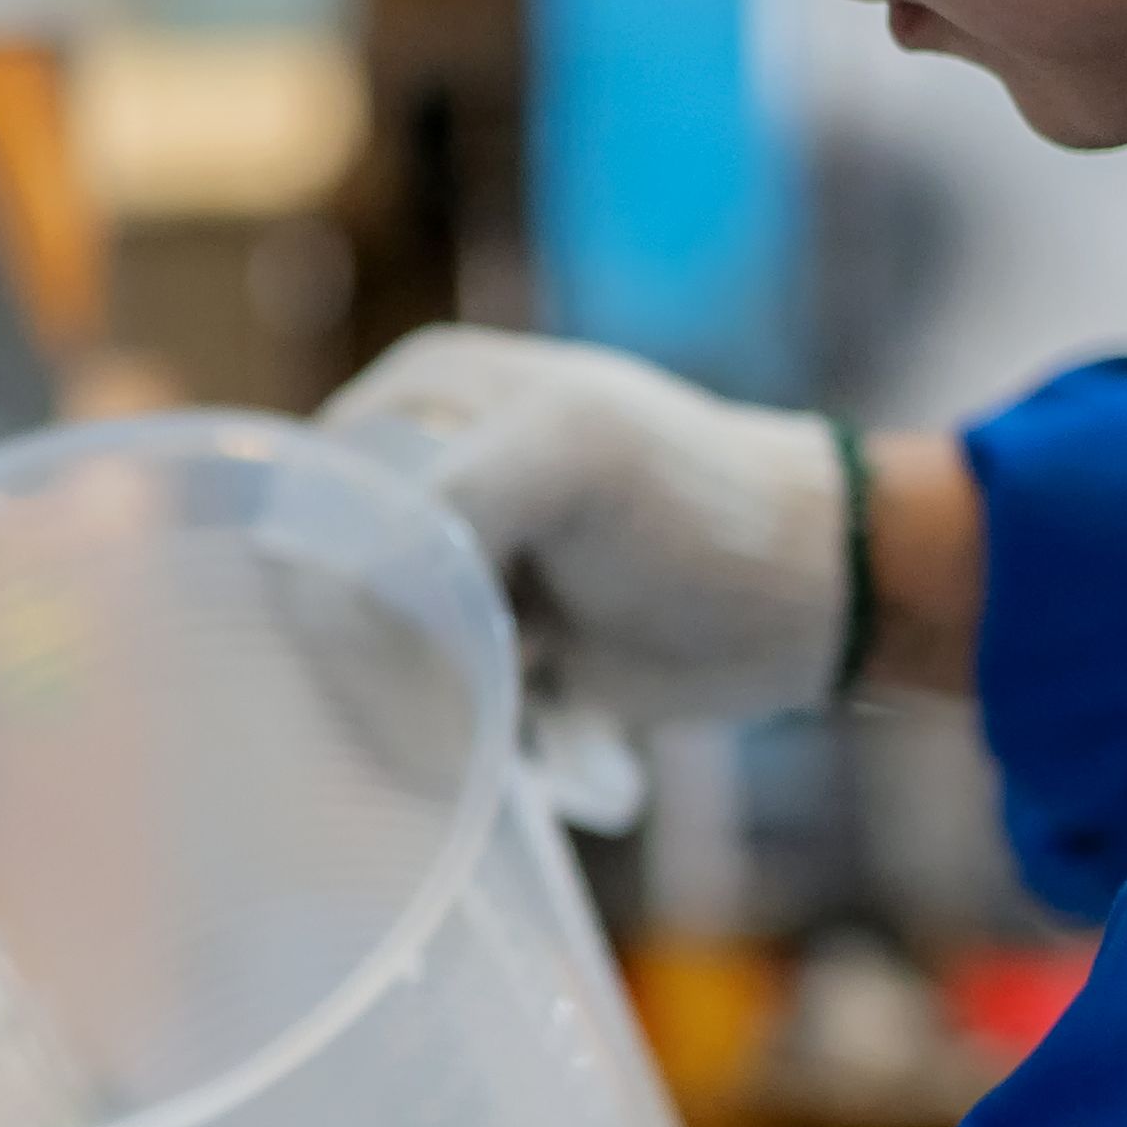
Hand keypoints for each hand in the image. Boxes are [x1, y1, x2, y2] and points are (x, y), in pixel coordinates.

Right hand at [319, 330, 866, 818]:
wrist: (813, 594)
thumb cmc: (700, 498)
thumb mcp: (568, 457)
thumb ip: (444, 511)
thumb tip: (352, 614)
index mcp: (420, 400)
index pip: (313, 489)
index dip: (322, 558)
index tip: (372, 621)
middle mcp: (427, 480)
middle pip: (334, 577)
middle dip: (372, 638)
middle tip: (453, 665)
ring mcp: (461, 572)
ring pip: (377, 651)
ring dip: (423, 691)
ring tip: (511, 685)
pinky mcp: (498, 653)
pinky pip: (434, 702)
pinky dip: (463, 725)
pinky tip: (525, 716)